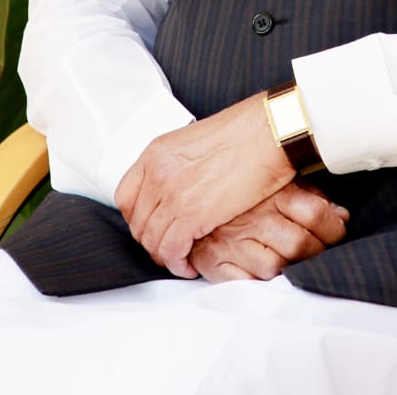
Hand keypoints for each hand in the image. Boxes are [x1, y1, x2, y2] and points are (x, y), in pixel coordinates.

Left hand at [115, 92, 294, 277]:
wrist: (270, 132)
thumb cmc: (247, 133)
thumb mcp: (197, 141)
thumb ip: (179, 165)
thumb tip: (180, 187)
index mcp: (157, 152)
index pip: (126, 196)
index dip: (138, 218)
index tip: (153, 225)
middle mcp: (157, 172)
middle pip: (138, 223)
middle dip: (152, 240)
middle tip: (170, 247)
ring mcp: (171, 194)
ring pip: (152, 241)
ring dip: (166, 255)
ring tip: (183, 258)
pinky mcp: (191, 214)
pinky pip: (172, 250)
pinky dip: (178, 263)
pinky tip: (190, 264)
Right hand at [189, 181, 348, 281]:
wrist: (190, 204)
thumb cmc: (244, 198)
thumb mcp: (279, 186)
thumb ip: (312, 199)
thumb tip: (341, 216)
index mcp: (273, 193)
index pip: (315, 213)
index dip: (333, 229)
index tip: (336, 233)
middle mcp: (253, 217)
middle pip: (299, 244)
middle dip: (315, 254)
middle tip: (315, 253)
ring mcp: (233, 242)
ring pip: (275, 267)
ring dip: (287, 270)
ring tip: (288, 261)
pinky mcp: (216, 264)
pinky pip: (247, 282)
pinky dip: (259, 282)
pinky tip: (262, 271)